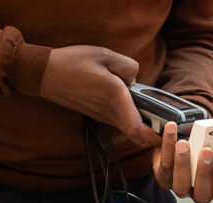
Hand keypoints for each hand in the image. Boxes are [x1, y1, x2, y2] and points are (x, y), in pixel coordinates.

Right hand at [40, 45, 160, 147]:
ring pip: (128, 127)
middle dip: (153, 133)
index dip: (154, 137)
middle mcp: (109, 111)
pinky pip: (120, 121)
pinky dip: (130, 119)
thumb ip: (127, 67)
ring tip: (155, 116)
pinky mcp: (98, 114)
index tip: (166, 137)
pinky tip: (134, 107)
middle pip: (137, 132)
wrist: (45, 75)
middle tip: (167, 127)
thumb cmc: (72, 63)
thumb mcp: (104, 54)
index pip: (138, 127)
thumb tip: (135, 80)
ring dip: (142, 126)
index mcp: (114, 95)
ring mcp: (102, 115)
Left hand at [153, 122, 212, 202]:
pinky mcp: (164, 179)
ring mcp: (181, 189)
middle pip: (202, 195)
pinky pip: (165, 167)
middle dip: (204, 172)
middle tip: (206, 150)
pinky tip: (171, 129)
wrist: (185, 142)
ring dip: (183, 164)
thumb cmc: (208, 146)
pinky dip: (167, 146)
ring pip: (181, 186)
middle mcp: (200, 194)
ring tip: (184, 143)